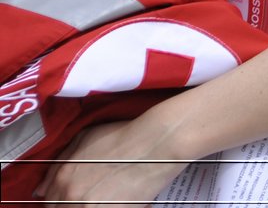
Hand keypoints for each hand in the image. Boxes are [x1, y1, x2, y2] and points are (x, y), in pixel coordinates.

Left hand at [35, 119, 188, 206]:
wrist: (157, 143)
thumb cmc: (123, 136)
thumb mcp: (85, 138)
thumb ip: (60, 162)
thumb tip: (41, 189)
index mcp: (63, 177)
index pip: (48, 198)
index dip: (58, 196)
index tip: (72, 192)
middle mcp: (71, 196)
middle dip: (70, 203)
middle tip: (90, 193)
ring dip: (87, 205)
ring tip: (104, 195)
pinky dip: (106, 206)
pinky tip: (115, 199)